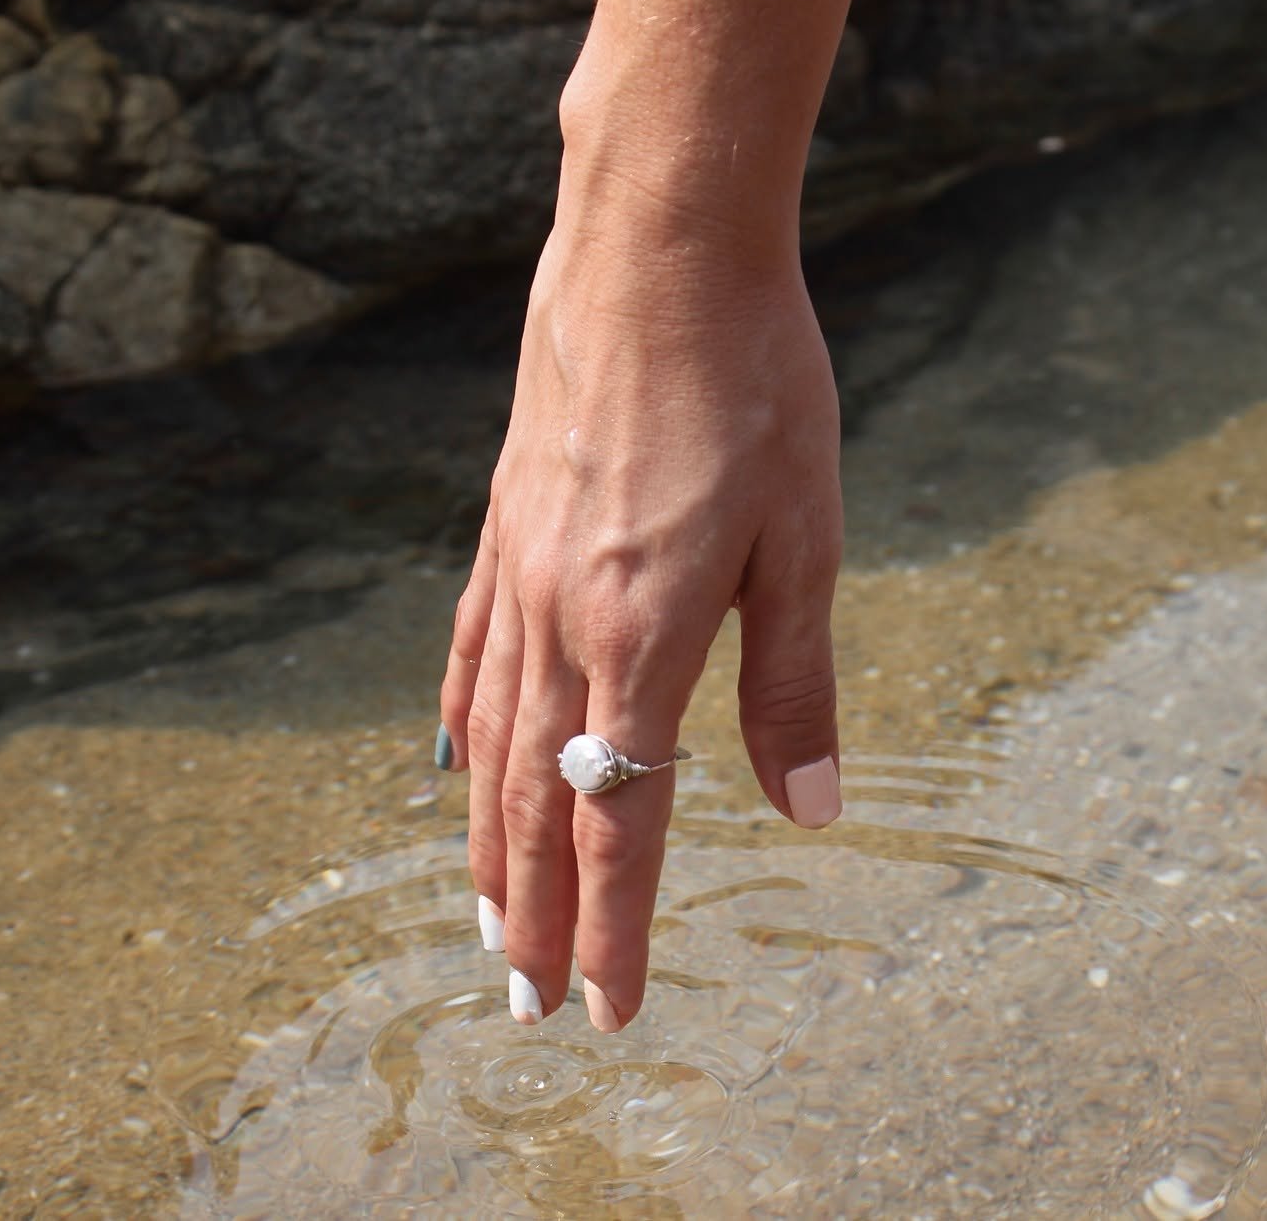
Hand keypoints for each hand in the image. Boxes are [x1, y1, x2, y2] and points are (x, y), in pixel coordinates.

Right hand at [437, 153, 844, 1033]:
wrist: (655, 250)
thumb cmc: (756, 384)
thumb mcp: (804, 538)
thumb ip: (795, 684)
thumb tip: (812, 812)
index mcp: (645, 639)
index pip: (626, 823)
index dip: (617, 929)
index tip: (608, 1017)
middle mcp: (564, 624)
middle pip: (540, 806)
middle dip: (536, 920)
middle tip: (525, 1010)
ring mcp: (520, 574)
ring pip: (493, 747)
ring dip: (488, 851)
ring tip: (483, 929)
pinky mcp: (504, 525)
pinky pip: (472, 656)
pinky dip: (462, 731)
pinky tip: (455, 766)